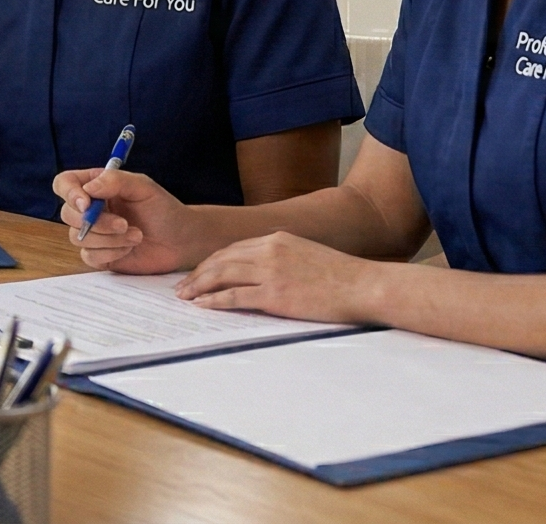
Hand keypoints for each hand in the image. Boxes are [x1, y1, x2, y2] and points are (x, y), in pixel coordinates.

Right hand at [54, 166, 204, 273]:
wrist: (181, 240)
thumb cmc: (164, 209)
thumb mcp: (143, 187)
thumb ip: (115, 181)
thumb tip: (87, 190)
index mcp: (96, 187)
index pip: (65, 184)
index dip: (69, 193)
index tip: (86, 203)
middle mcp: (90, 209)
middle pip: (68, 214)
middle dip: (97, 222)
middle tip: (124, 224)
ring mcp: (93, 234)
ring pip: (78, 237)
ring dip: (109, 239)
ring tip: (136, 235)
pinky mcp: (99, 255)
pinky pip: (90, 256)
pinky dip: (111, 252)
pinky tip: (130, 248)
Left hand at [177, 231, 380, 324]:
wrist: (364, 285)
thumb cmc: (341, 275)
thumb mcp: (306, 254)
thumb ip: (281, 258)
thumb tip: (261, 272)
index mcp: (277, 239)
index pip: (233, 248)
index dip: (211, 261)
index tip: (198, 272)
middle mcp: (270, 250)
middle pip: (222, 260)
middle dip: (198, 273)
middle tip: (182, 287)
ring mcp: (272, 272)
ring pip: (222, 275)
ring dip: (199, 286)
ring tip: (185, 297)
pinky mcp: (276, 295)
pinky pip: (235, 297)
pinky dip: (215, 301)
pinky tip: (203, 306)